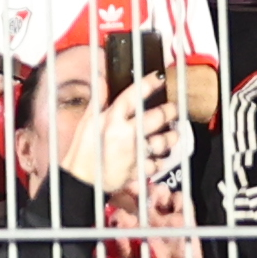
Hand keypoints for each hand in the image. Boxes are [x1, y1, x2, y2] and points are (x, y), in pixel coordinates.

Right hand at [56, 71, 185, 196]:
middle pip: (156, 117)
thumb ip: (98, 99)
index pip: (134, 95)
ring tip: (174, 133)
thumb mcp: (87, 121)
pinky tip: (161, 156)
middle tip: (173, 108)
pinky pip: (157, 164)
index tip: (159, 77)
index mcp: (112, 119)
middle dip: (169, 110)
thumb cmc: (82, 151)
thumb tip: (102, 79)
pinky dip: (161, 160)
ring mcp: (134, 153)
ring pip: (162, 141)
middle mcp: (126, 135)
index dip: (149, 83)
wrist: (82, 180)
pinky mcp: (138, 170)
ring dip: (171, 136)